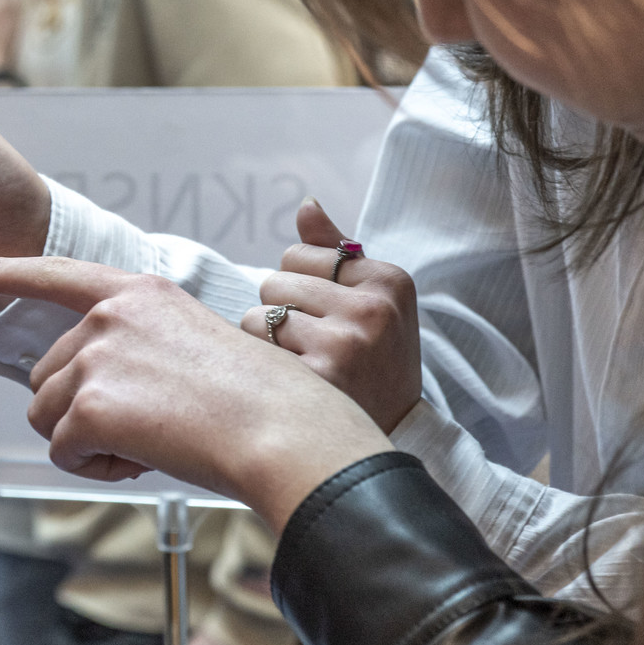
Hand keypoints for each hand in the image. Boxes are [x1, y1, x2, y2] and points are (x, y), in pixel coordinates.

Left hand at [0, 256, 391, 529]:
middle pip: (48, 375)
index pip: (51, 274)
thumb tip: (88, 391)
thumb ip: (136, 348)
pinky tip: (144, 460)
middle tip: (148, 426)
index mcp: (138, 293)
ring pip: (48, 416)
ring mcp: (95, 356)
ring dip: (88, 442)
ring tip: (151, 442)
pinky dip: (97, 469)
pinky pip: (63, 454)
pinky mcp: (88, 405)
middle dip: (82, 411)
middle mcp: (108, 316)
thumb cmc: (257, 399)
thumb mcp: (195, 344)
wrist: (282, 430)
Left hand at [241, 199, 421, 431]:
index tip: (327, 317)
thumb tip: (306, 204)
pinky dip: (261, 367)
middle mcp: (373, 308)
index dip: (300, 286)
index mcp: (389, 280)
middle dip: (281, 312)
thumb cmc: (373, 363)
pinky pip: (254, 348)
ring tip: (301, 364)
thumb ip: (336, 251)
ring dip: (265, 341)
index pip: (298, 254)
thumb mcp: (372, 301)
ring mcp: (347, 343)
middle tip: (311, 345)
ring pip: (257, 315)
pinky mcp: (319, 377)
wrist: (384, 441)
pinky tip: (291, 384)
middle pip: (273, 281)